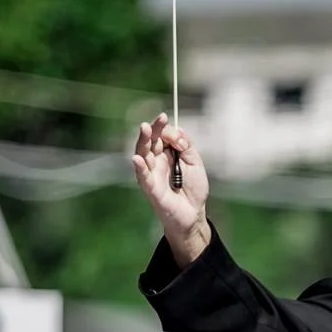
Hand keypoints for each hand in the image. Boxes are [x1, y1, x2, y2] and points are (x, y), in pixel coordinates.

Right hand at [131, 114, 211, 266]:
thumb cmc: (193, 189)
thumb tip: (177, 132)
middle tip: (158, 118)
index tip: (166, 117)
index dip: (163, 127)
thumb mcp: (195, 162)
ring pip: (143, 154)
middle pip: (150, 141)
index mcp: (166, 154)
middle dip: (152, 128)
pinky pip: (143, 177)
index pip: (161, 135)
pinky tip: (137, 158)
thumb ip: (186, 146)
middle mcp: (156, 162)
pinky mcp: (150, 189)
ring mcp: (151, 174)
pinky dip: (139, 168)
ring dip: (143, 141)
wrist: (194, 213)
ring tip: (144, 128)